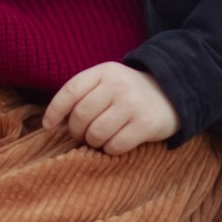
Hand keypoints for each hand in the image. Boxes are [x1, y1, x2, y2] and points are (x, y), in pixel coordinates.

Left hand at [43, 60, 179, 154]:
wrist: (172, 94)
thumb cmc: (129, 93)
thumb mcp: (107, 82)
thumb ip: (83, 93)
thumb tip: (53, 121)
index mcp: (104, 72)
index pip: (70, 91)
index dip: (55, 111)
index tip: (48, 126)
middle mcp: (118, 85)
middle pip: (81, 116)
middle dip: (77, 131)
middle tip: (84, 135)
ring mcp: (133, 104)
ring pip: (96, 133)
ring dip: (94, 142)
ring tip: (101, 138)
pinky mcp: (146, 124)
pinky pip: (115, 145)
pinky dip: (111, 149)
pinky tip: (117, 142)